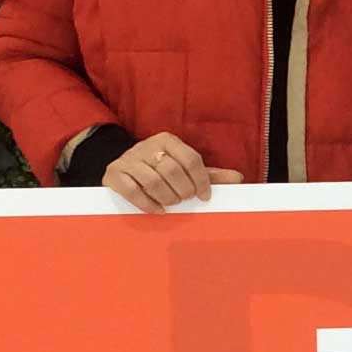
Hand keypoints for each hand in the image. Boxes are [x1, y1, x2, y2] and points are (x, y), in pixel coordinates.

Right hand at [104, 133, 243, 214]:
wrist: (125, 166)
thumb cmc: (160, 168)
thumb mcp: (184, 168)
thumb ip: (209, 174)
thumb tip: (237, 179)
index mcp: (168, 140)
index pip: (191, 159)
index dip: (201, 181)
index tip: (204, 197)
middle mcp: (148, 146)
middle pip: (172, 170)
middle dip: (183, 191)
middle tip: (184, 200)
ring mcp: (129, 159)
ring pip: (153, 181)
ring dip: (167, 198)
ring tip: (171, 204)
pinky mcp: (114, 174)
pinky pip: (132, 190)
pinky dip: (147, 204)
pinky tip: (157, 210)